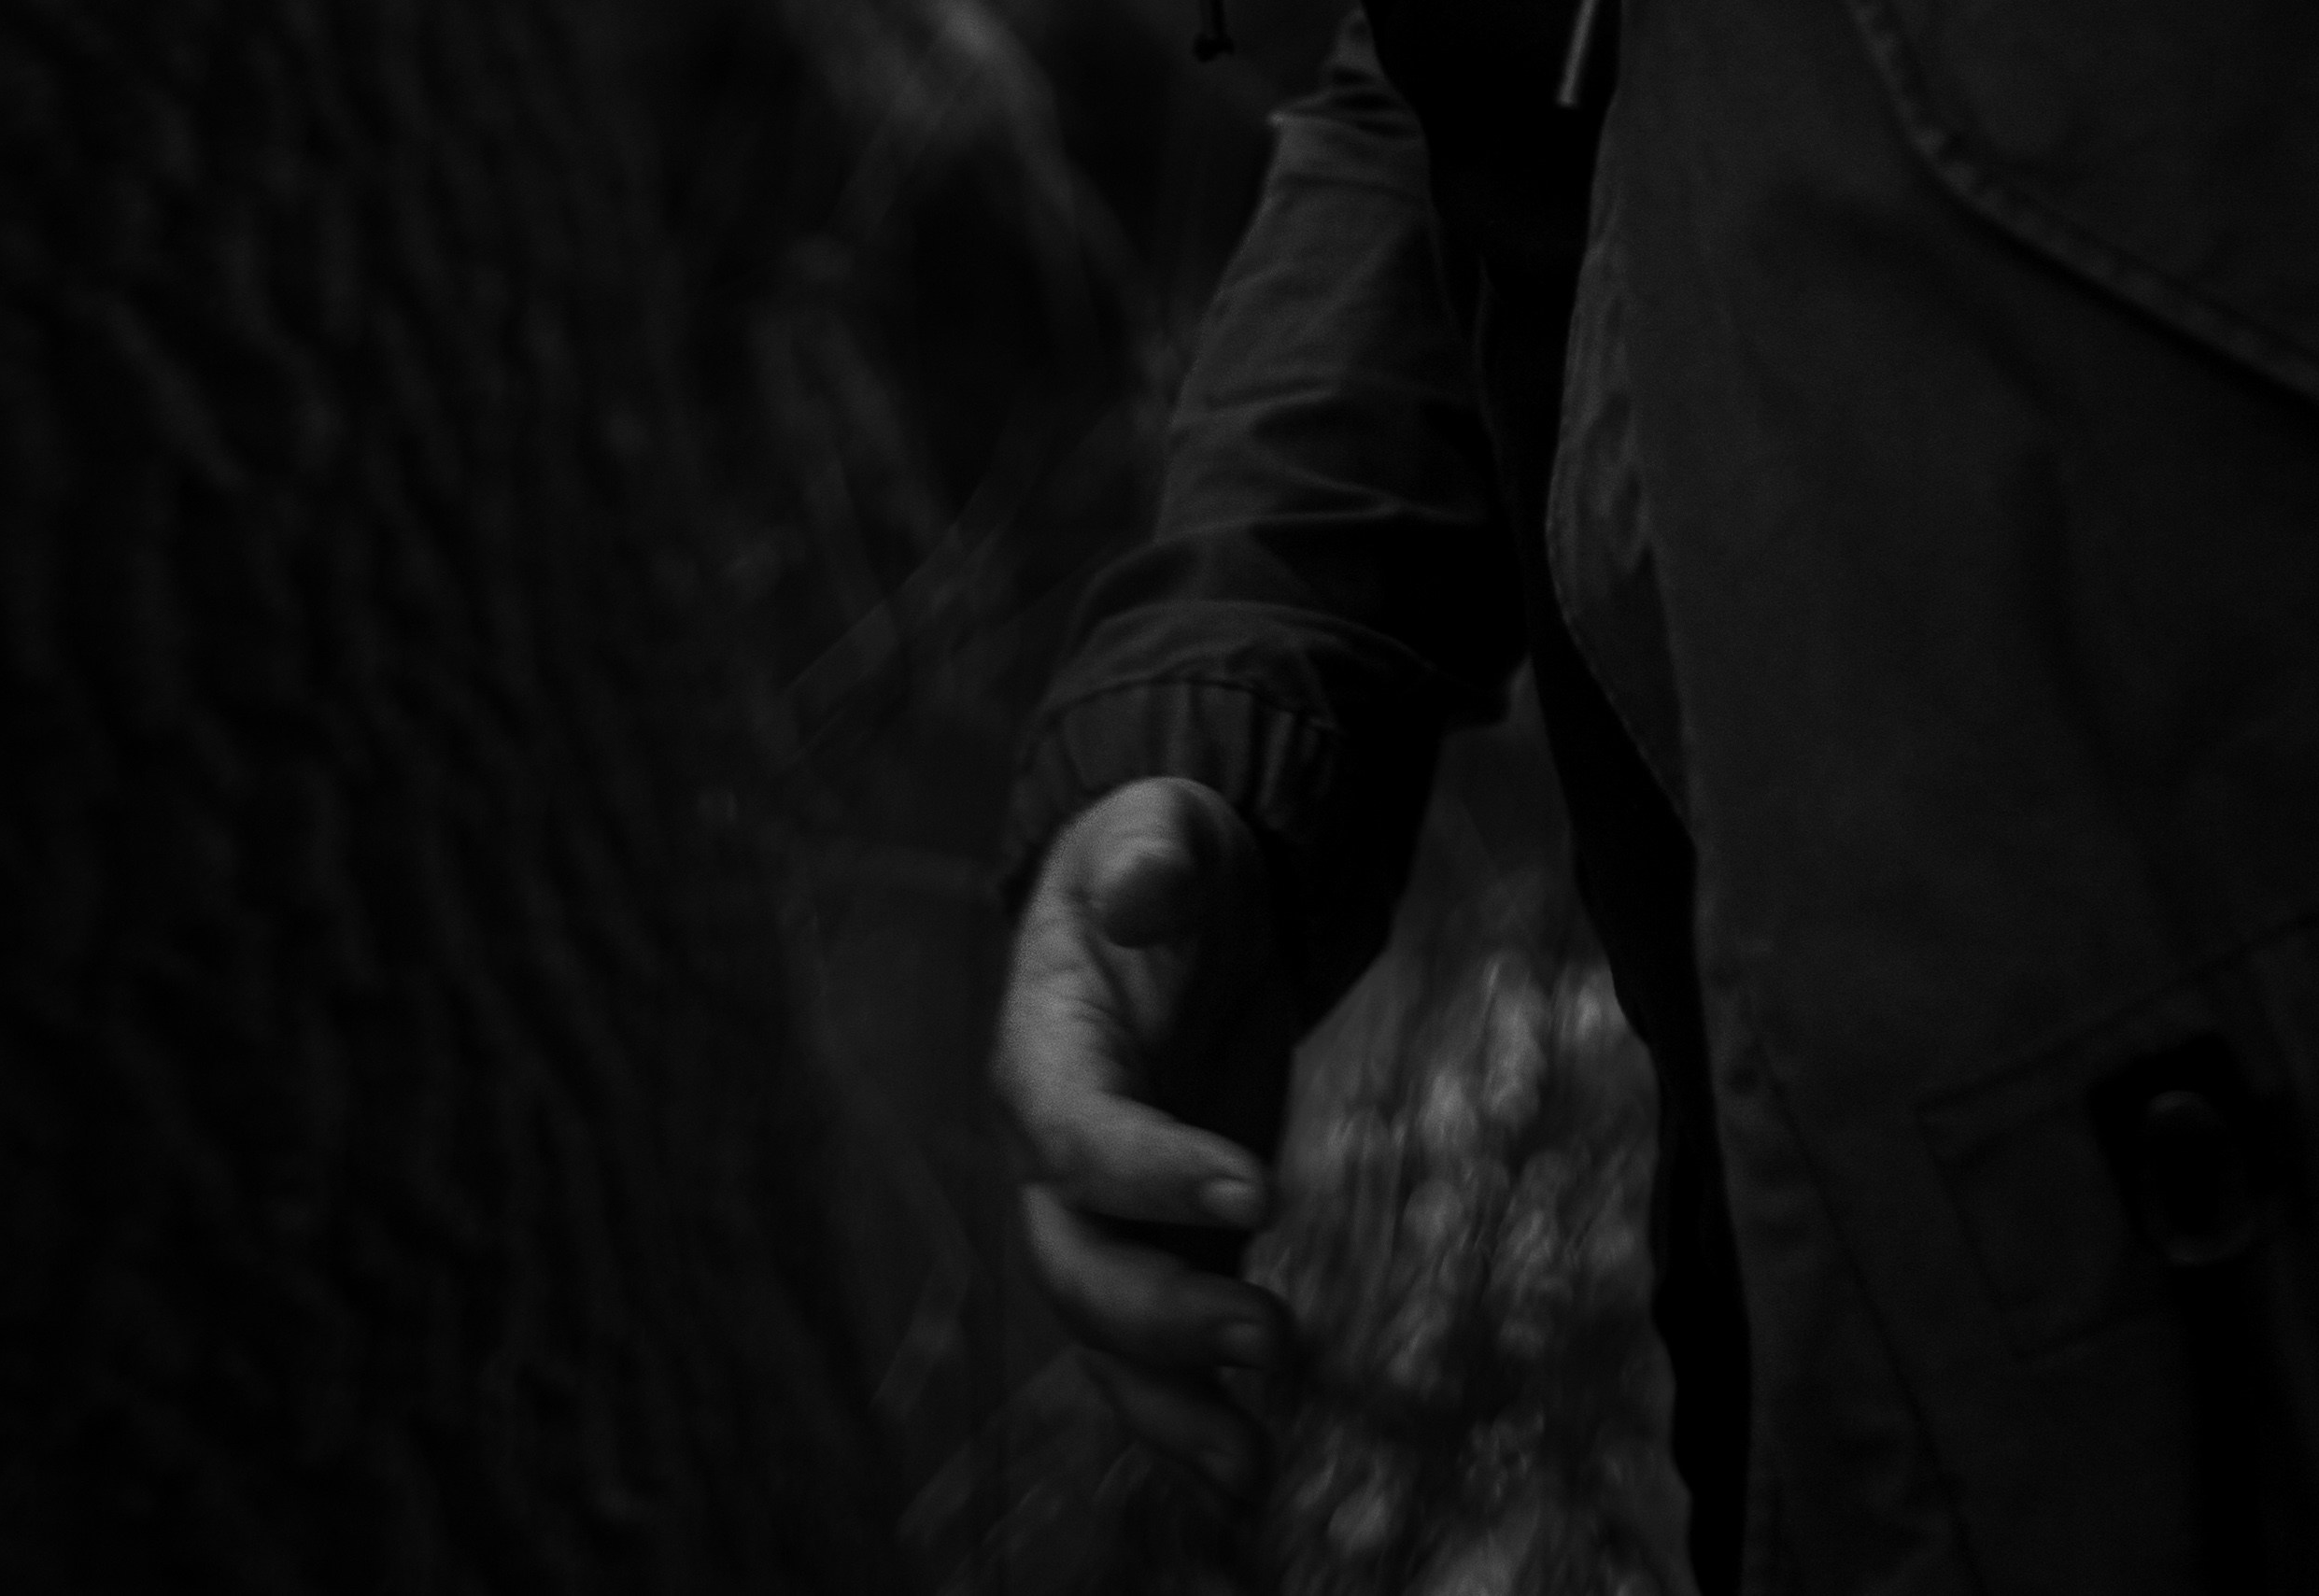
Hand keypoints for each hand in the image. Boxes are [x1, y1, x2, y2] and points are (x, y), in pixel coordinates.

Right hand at [995, 779, 1300, 1507]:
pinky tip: (1250, 1485)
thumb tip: (1145, 885)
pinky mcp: (1171, 1246)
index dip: (1152, 1174)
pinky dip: (1193, 1420)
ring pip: (1111, 1336)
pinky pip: (1164, 1352)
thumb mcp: (1154, 832)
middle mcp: (1057, 1158)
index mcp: (1040, 1058)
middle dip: (1165, 1317)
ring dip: (1175, 1404)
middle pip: (1079, 1264)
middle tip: (1278, 1337)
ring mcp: (1111, 1216)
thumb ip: (1146, 855)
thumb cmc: (1156, 859)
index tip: (1263, 1189)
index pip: (1075, 1137)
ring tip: (1257, 1466)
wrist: (1169, 903)